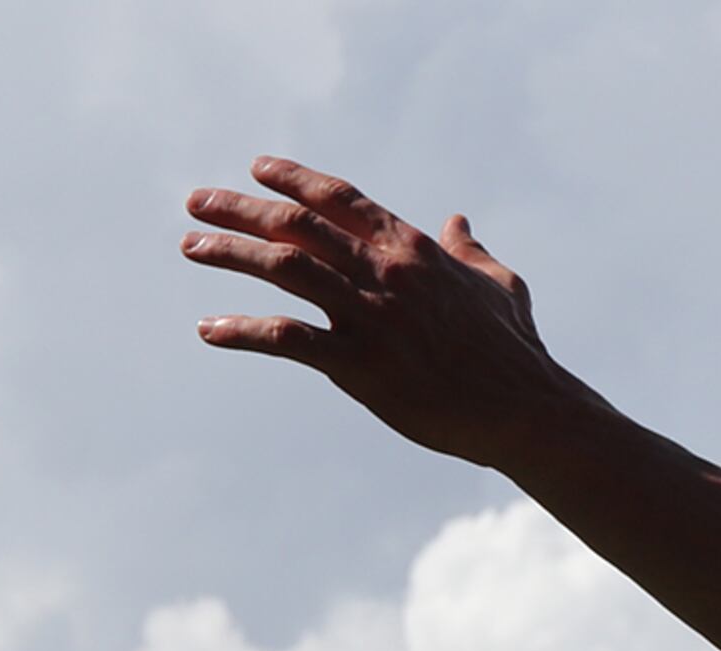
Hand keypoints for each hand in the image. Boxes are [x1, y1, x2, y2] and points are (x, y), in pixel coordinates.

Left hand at [184, 157, 589, 467]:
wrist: (528, 412)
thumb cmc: (517, 353)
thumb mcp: (501, 287)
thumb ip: (471, 252)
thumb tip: (459, 221)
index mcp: (413, 248)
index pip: (338, 198)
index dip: (293, 179)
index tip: (257, 169)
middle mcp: (385, 272)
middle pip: (295, 224)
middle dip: (238, 208)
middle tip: (197, 203)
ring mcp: (371, 316)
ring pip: (283, 267)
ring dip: (229, 252)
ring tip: (192, 246)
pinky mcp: (361, 365)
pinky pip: (288, 338)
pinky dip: (242, 331)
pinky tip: (211, 331)